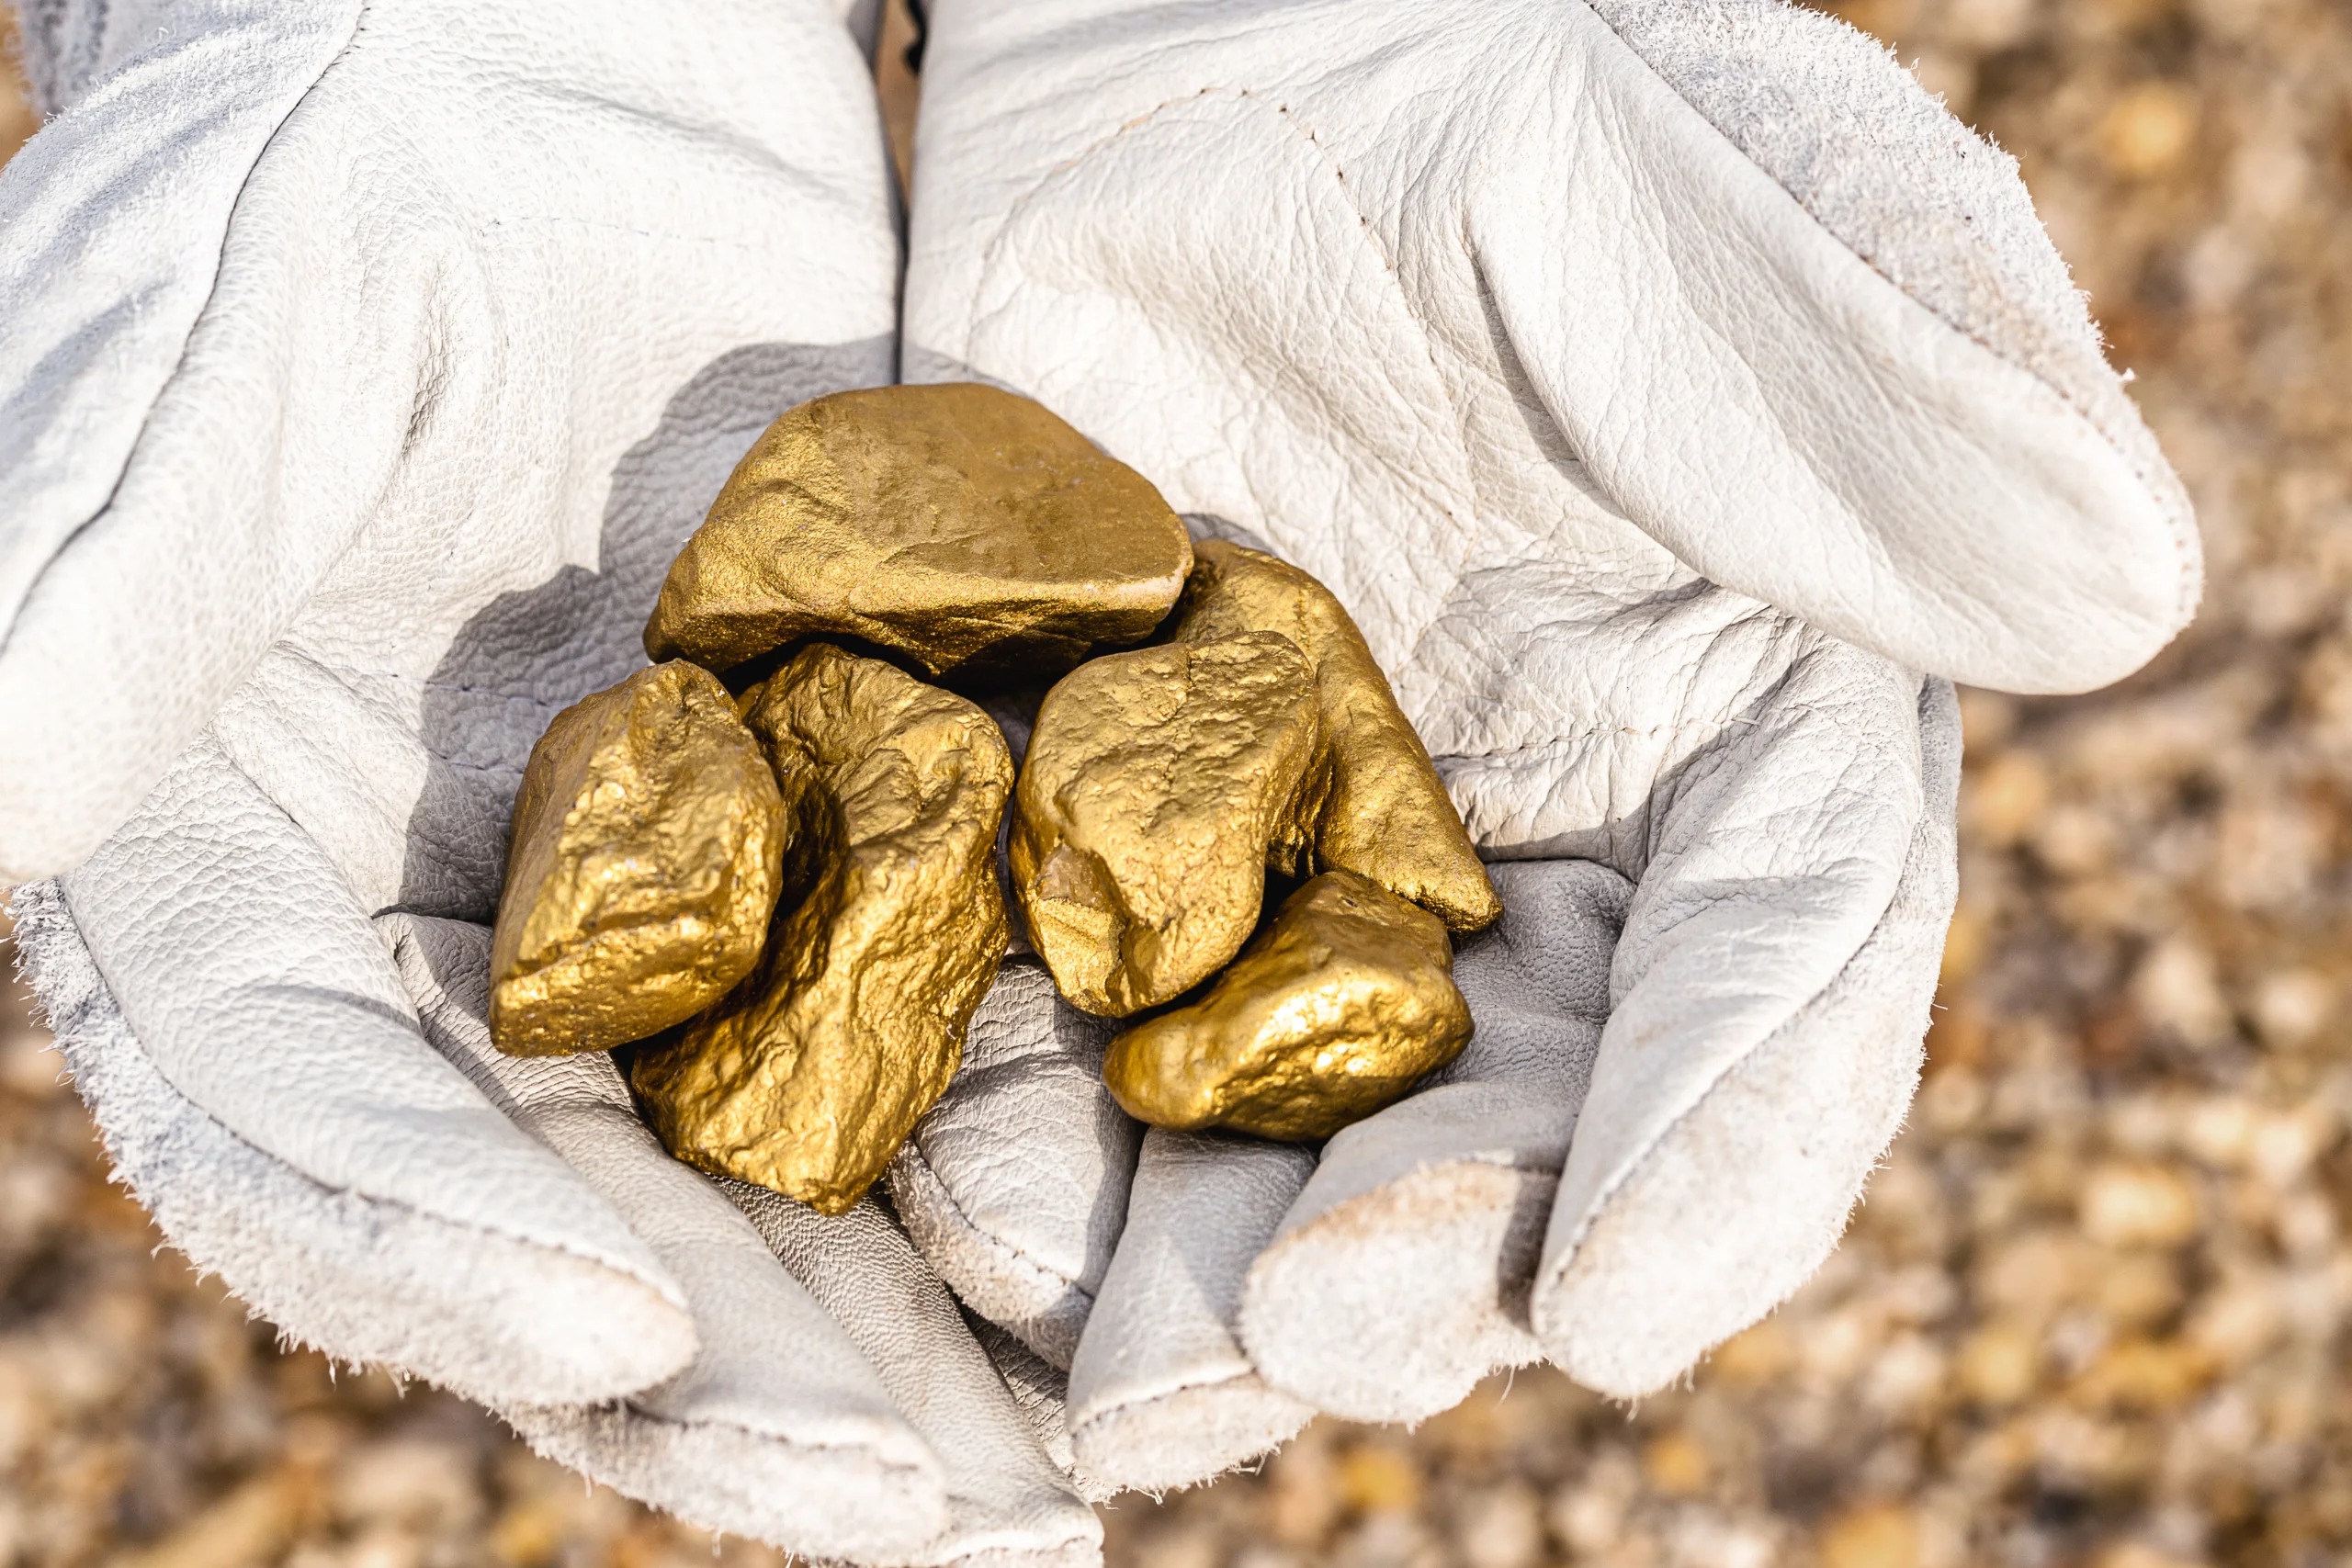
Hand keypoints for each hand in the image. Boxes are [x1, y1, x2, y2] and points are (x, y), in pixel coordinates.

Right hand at [0, 1, 1094, 1557]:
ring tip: (1087, 1475)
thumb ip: (83, 582)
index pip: (314, 1123)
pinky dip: (1054, 1128)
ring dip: (934, 1334)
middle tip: (946, 1524)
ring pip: (790, 1173)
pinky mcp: (846, 817)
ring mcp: (666, 902)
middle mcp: (461, 943)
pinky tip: (1181, 1227)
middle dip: (757, 1384)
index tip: (624, 1335)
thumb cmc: (321, 156)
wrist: (540, 51)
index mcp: (250, 883)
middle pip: (583, 1219)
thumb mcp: (206, 360)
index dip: (441, 1245)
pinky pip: (948, 1011)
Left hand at [888, 0, 2197, 1491]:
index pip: (1776, 970)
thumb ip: (1878, 377)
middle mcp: (1541, 844)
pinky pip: (1065, 1016)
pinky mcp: (1100, 840)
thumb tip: (2116, 593)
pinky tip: (950, 1188)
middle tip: (1326, 1337)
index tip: (1637, 1302)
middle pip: (1526, 1103)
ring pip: (1292, 1115)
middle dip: (1444, 1244)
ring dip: (1214, 1254)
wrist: (1175, 48)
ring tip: (1132, 1372)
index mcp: (1736, 729)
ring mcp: (1308, 862)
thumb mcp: (1666, 190)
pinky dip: (1020, 1112)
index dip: (1726, 1145)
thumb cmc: (1463, 73)